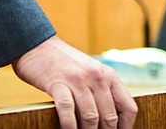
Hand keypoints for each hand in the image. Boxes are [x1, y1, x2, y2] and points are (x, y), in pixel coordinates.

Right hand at [13, 35, 136, 128]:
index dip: (126, 128)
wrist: (38, 46)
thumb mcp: (91, 72)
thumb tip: (112, 120)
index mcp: (108, 75)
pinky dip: (70, 127)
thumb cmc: (64, 63)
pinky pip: (68, 110)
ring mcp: (78, 79)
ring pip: (91, 116)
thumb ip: (102, 91)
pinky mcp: (58, 84)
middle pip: (110, 116)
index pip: (128, 107)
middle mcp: (97, 76)